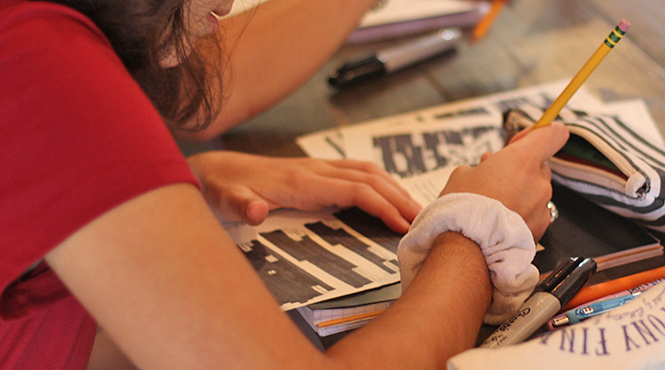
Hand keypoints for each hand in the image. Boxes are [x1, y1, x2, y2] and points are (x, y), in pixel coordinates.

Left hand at [187, 151, 420, 232]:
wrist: (210, 171)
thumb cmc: (219, 189)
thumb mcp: (222, 200)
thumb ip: (238, 205)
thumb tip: (254, 210)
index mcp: (301, 181)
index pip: (355, 189)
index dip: (383, 205)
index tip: (403, 224)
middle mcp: (314, 170)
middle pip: (370, 178)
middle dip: (400, 197)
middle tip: (425, 219)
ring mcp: (316, 169)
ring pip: (367, 171)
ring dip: (394, 188)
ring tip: (416, 210)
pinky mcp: (314, 172)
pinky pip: (357, 173)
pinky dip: (380, 183)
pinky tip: (388, 197)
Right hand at [439, 123, 568, 239]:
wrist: (466, 248)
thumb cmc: (463, 207)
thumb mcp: (463, 173)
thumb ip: (485, 165)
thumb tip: (489, 166)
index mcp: (523, 159)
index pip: (553, 134)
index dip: (539, 133)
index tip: (521, 141)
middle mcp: (539, 181)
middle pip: (539, 165)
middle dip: (520, 169)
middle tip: (495, 178)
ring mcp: (542, 207)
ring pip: (536, 192)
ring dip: (520, 194)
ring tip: (494, 205)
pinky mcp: (540, 229)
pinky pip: (534, 214)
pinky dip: (521, 215)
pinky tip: (501, 222)